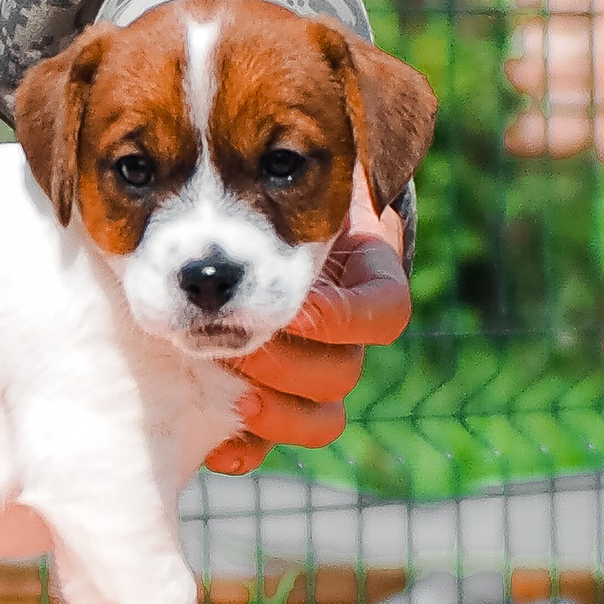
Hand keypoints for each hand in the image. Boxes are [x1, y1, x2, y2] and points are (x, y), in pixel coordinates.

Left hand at [207, 167, 412, 476]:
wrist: (228, 210)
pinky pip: (268, 446)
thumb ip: (348, 154)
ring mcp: (307, 372)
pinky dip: (246, 450)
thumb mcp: (310, 158)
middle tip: (234, 339)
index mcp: (363, 278)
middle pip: (344, 373)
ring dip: (273, 408)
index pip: (386, 316)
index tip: (299, 308)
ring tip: (225, 379)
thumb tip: (376, 179)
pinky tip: (217, 447)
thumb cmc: (262, 172)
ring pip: (320, 419)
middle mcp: (342, 333)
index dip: (344, 320)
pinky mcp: (266, 400)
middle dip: (288, 362)